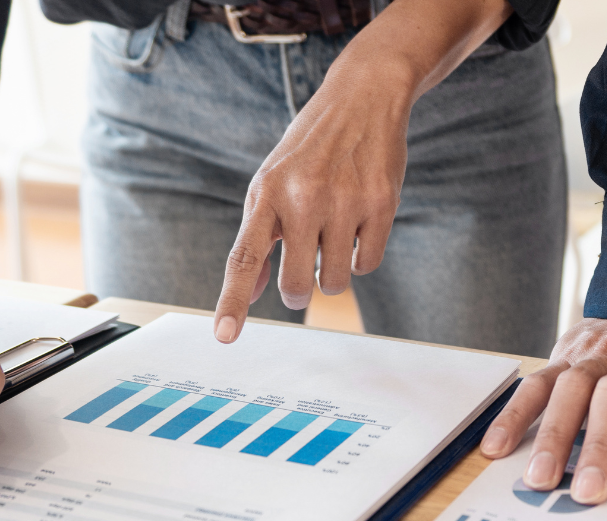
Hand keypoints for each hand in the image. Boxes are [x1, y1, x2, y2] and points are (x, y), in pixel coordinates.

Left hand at [211, 62, 409, 342]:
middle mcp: (303, 198)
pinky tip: (357, 226)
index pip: (244, 257)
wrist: (362, 97)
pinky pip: (366, 264)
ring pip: (334, 282)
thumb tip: (251, 294)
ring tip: (333, 237)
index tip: (225, 336)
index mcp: (267, 193)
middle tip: (302, 277)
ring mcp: (345, 202)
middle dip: (298, 291)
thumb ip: (259, 237)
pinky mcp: (381, 204)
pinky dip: (359, 257)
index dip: (233, 301)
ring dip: (331, 275)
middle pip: (296, 284)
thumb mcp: (271, 183)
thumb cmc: (310, 149)